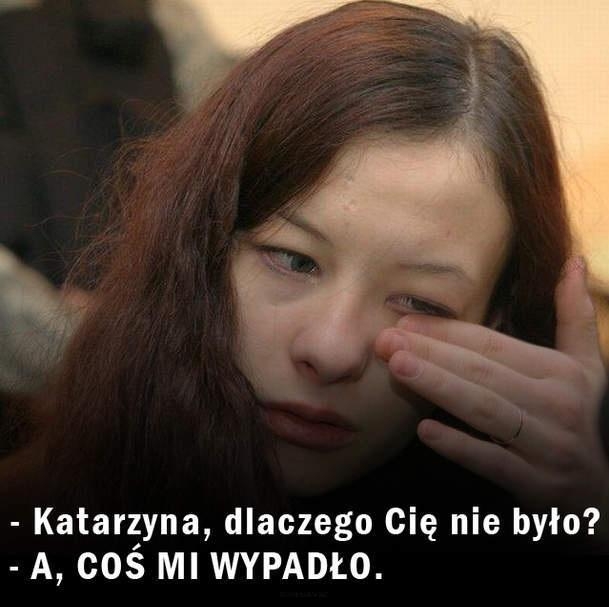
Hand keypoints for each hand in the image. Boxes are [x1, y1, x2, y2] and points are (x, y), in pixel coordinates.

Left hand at [374, 256, 608, 539]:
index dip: (447, 331)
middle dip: (431, 352)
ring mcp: (549, 447)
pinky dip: (461, 446)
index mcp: (560, 372)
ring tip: (397, 366)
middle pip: (482, 372)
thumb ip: (574, 315)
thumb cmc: (580, 418)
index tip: (405, 320)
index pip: (492, 346)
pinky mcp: (538, 485)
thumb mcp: (586, 367)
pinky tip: (424, 431)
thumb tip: (572, 261)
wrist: (603, 495)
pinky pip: (494, 463)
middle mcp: (557, 405)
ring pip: (485, 410)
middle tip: (386, 339)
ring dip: (438, 386)